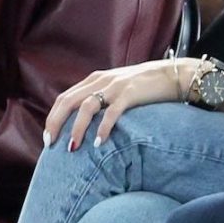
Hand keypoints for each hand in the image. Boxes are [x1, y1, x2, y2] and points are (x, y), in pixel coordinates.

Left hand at [44, 58, 195, 149]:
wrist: (175, 74)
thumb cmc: (147, 85)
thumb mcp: (118, 86)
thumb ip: (101, 96)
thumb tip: (85, 119)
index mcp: (95, 79)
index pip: (64, 98)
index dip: (52, 117)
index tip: (49, 137)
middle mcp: (102, 80)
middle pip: (68, 102)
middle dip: (56, 124)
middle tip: (51, 144)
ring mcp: (116, 86)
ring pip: (86, 107)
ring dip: (76, 128)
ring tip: (73, 147)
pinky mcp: (131, 94)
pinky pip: (112, 113)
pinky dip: (103, 128)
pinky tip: (99, 142)